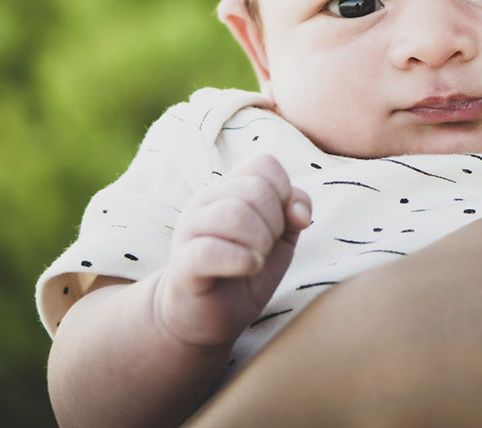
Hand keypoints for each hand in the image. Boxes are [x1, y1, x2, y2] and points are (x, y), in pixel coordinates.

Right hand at [150, 153, 310, 349]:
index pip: (265, 164)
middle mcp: (206, 201)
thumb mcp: (280, 236)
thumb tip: (298, 213)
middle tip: (265, 247)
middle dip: (275, 222)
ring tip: (256, 259)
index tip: (281, 224)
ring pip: (235, 214)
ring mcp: (190, 231)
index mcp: (228, 188)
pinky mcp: (183, 265)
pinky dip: (241, 260)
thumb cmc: (244, 269)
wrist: (204, 317)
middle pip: (257, 189)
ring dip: (260, 241)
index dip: (285, 192)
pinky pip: (212, 250)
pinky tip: (248, 268)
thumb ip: (294, 209)